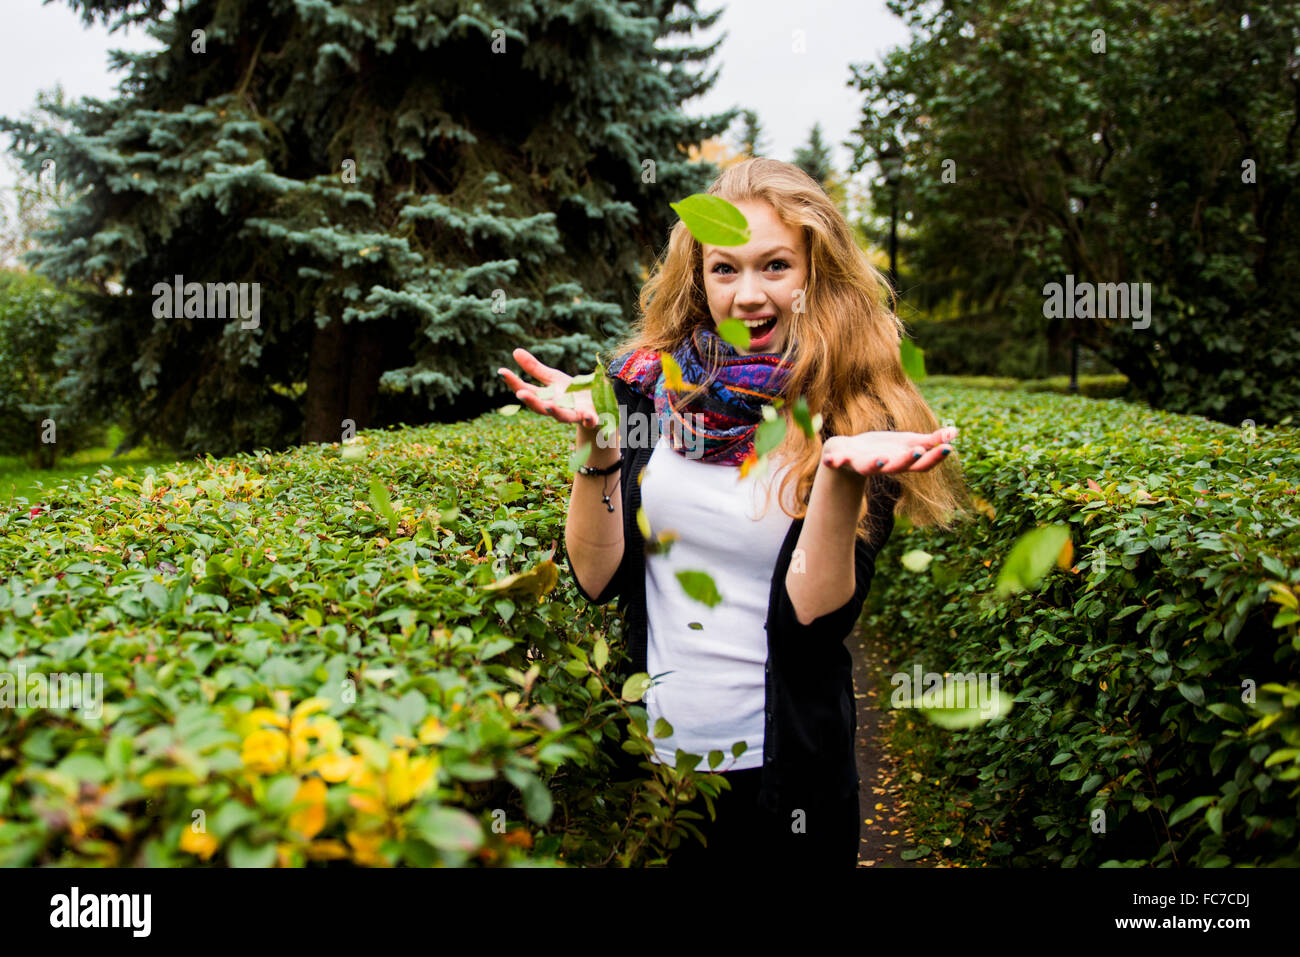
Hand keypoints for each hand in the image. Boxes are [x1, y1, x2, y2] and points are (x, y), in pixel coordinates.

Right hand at [497, 348, 601, 428]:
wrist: (597, 407)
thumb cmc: (572, 393)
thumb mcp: (553, 378)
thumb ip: (535, 369)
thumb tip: (515, 351)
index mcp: (546, 398)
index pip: (526, 390)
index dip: (513, 382)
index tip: (501, 372)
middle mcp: (557, 408)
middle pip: (541, 407)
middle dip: (532, 401)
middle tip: (520, 393)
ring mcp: (574, 414)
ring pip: (563, 417)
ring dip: (557, 412)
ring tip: (550, 406)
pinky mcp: (591, 417)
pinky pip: (591, 421)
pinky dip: (590, 420)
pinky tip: (588, 417)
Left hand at [821, 426, 957, 474]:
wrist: (848, 452)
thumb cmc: (882, 449)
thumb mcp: (907, 443)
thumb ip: (930, 440)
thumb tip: (956, 432)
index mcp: (900, 462)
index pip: (921, 464)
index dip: (934, 457)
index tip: (948, 448)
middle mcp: (883, 466)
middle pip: (897, 466)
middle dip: (906, 459)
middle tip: (918, 451)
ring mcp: (862, 464)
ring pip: (869, 468)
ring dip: (874, 465)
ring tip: (880, 459)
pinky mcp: (842, 460)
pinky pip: (837, 463)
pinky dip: (834, 462)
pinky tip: (830, 461)